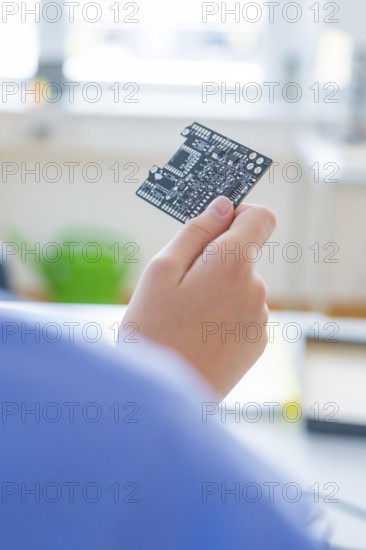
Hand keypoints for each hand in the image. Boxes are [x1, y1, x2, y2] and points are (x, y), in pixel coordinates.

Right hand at [121, 196, 276, 395]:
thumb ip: (196, 231)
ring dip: (218, 290)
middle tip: (181, 288)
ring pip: (241, 285)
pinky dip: (224, 315)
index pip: (260, 217)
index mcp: (233, 265)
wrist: (161, 398)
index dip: (240, 215)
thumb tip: (222, 206)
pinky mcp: (258, 343)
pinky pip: (243, 312)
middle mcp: (256, 290)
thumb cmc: (153, 332)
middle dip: (215, 260)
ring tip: (187, 317)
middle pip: (243, 254)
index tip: (218, 225)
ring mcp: (260, 319)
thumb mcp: (161, 270)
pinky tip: (199, 334)